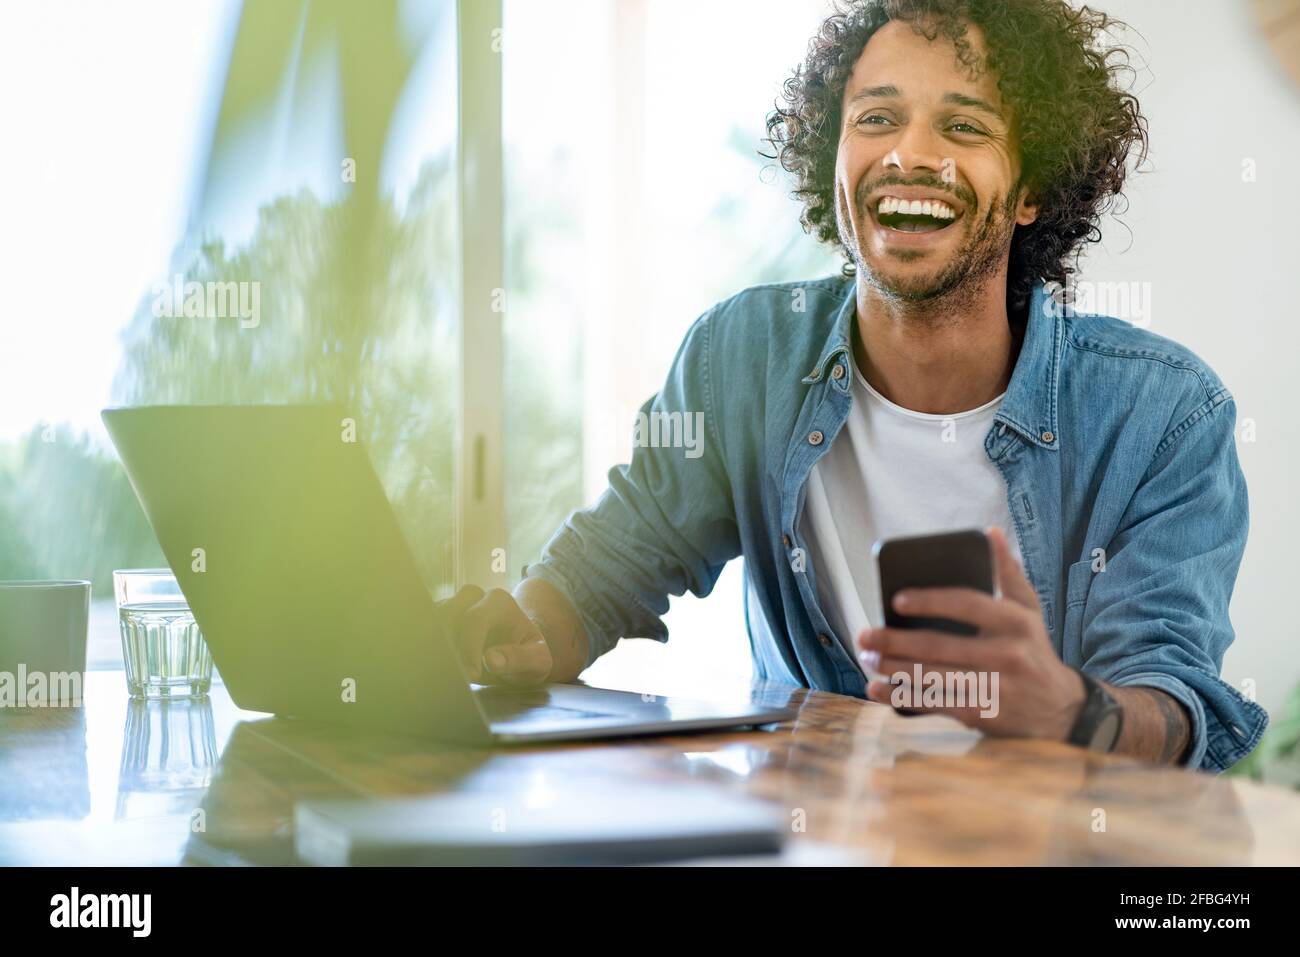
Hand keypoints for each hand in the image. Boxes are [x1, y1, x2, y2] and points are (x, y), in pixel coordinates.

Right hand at [436, 586, 553, 686]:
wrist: (518, 653)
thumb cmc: (528, 655)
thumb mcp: (537, 661)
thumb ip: (520, 659)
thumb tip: (491, 660)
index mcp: (499, 601)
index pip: (474, 619)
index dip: (469, 648)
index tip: (472, 675)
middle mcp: (473, 597)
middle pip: (447, 615)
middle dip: (449, 647)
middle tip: (455, 675)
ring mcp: (454, 606)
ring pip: (432, 621)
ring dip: (435, 647)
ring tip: (447, 672)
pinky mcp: (440, 619)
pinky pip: (424, 629)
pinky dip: (427, 648)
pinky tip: (436, 669)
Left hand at [856, 527, 1085, 739]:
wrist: (1062, 709)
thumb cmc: (1032, 649)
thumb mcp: (1029, 610)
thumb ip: (1008, 573)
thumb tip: (990, 533)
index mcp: (1016, 622)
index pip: (967, 604)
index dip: (930, 601)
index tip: (896, 600)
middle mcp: (1007, 654)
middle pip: (940, 646)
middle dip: (894, 641)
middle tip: (864, 636)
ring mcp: (995, 689)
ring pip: (932, 677)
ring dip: (892, 669)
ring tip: (867, 659)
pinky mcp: (983, 715)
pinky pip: (934, 704)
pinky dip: (901, 697)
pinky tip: (877, 688)